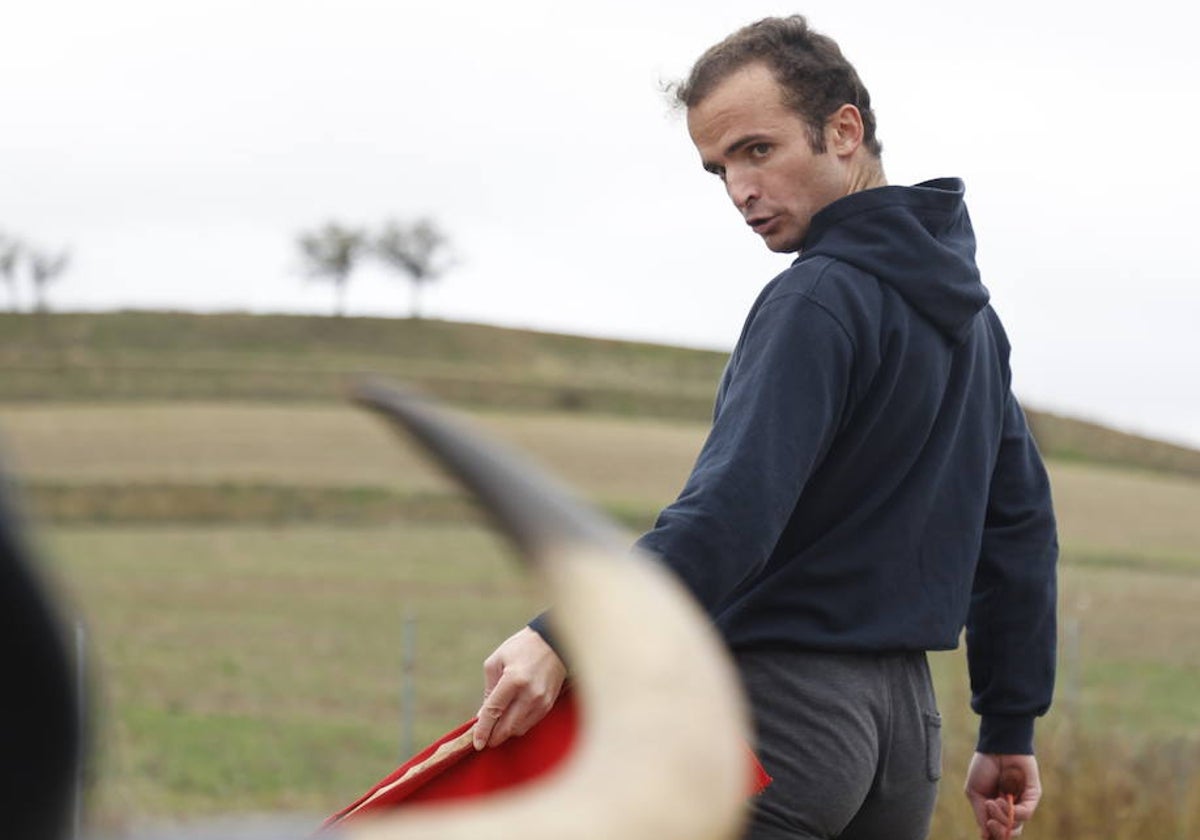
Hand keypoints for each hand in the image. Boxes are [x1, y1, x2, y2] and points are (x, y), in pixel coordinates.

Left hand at [473, 626, 565, 749]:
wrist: (553, 642)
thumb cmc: (521, 647)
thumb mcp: (497, 661)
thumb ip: (488, 688)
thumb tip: (483, 714)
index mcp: (513, 680)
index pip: (494, 712)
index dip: (483, 730)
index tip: (477, 743)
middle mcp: (530, 693)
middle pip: (507, 727)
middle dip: (493, 737)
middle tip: (484, 739)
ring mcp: (541, 701)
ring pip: (519, 729)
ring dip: (506, 733)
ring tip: (496, 728)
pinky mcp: (549, 704)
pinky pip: (530, 724)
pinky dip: (518, 726)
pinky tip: (511, 721)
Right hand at [965, 752, 1041, 838]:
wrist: (994, 746)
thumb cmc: (984, 766)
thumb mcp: (975, 793)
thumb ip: (980, 814)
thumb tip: (984, 837)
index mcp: (998, 808)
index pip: (1000, 830)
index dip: (993, 835)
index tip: (985, 834)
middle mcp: (1012, 808)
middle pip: (1010, 832)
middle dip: (999, 833)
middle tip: (990, 824)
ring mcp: (1023, 802)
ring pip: (1016, 825)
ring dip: (1001, 818)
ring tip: (991, 802)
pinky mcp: (1032, 795)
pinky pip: (1025, 813)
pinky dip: (1011, 811)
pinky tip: (1001, 800)